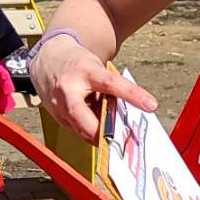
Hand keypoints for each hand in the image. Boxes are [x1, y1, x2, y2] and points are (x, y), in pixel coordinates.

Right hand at [30, 35, 156, 140]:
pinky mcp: (55, 116)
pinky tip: (94, 124)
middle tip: (121, 140)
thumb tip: (128, 115)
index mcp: (85, 71)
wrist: (48, 59)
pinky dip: (88, 130)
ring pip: (82, 130)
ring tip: (110, 130)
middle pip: (87, 121)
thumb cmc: (78, 64)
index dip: (132, 95)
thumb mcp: (96, 68)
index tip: (151, 105)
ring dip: (98, 134)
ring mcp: (58, 105)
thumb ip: (111, 88)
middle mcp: (68, 89)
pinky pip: (77, 130)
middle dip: (104, 134)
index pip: (111, 84)